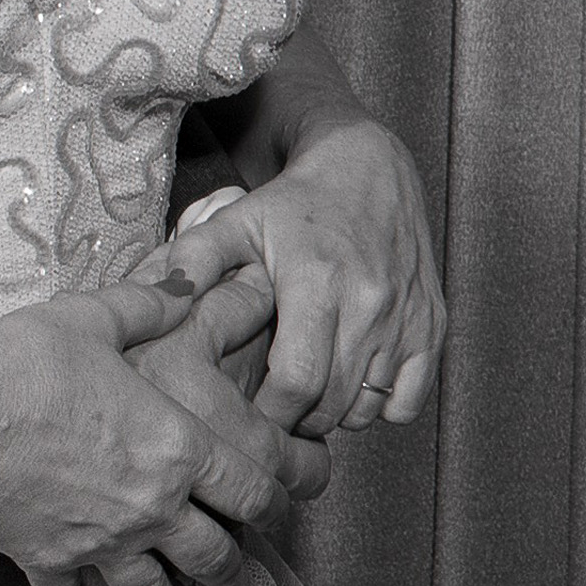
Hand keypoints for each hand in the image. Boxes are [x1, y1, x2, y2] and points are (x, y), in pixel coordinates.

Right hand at [0, 279, 325, 585]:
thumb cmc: (30, 357)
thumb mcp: (96, 317)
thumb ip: (152, 304)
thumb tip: (189, 285)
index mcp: (175, 449)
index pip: (251, 492)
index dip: (273, 503)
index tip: (272, 507)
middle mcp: (151, 508)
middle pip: (214, 558)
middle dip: (228, 564)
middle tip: (226, 561)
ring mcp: (101, 544)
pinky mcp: (50, 562)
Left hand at [165, 114, 445, 439]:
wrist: (366, 166)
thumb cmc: (292, 202)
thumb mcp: (232, 222)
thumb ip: (190, 263)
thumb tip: (152, 302)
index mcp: (316, 280)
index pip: (296, 384)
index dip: (268, 415)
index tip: (247, 416)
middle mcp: (370, 302)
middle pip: (331, 404)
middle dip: (296, 419)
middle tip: (271, 407)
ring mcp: (407, 316)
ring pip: (368, 407)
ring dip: (334, 412)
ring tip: (307, 386)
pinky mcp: (433, 324)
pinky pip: (407, 401)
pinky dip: (379, 404)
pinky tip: (350, 377)